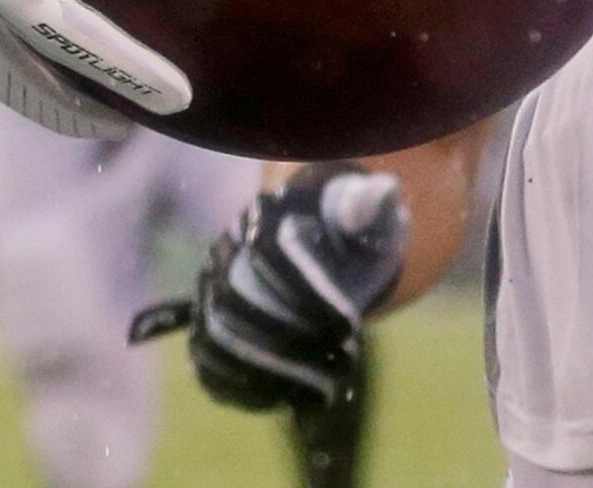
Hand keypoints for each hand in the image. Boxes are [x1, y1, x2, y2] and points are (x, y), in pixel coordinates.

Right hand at [184, 168, 410, 412]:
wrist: (313, 241)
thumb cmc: (347, 228)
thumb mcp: (366, 211)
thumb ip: (371, 205)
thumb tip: (385, 192)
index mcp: (265, 215)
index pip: (272, 252)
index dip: (310, 294)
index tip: (351, 325)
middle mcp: (226, 252)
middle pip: (237, 298)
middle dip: (290, 338)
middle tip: (342, 363)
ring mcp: (209, 293)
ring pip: (216, 336)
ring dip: (266, 371)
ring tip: (320, 389)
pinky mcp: (207, 329)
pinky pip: (208, 364)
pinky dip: (240, 389)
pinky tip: (286, 399)